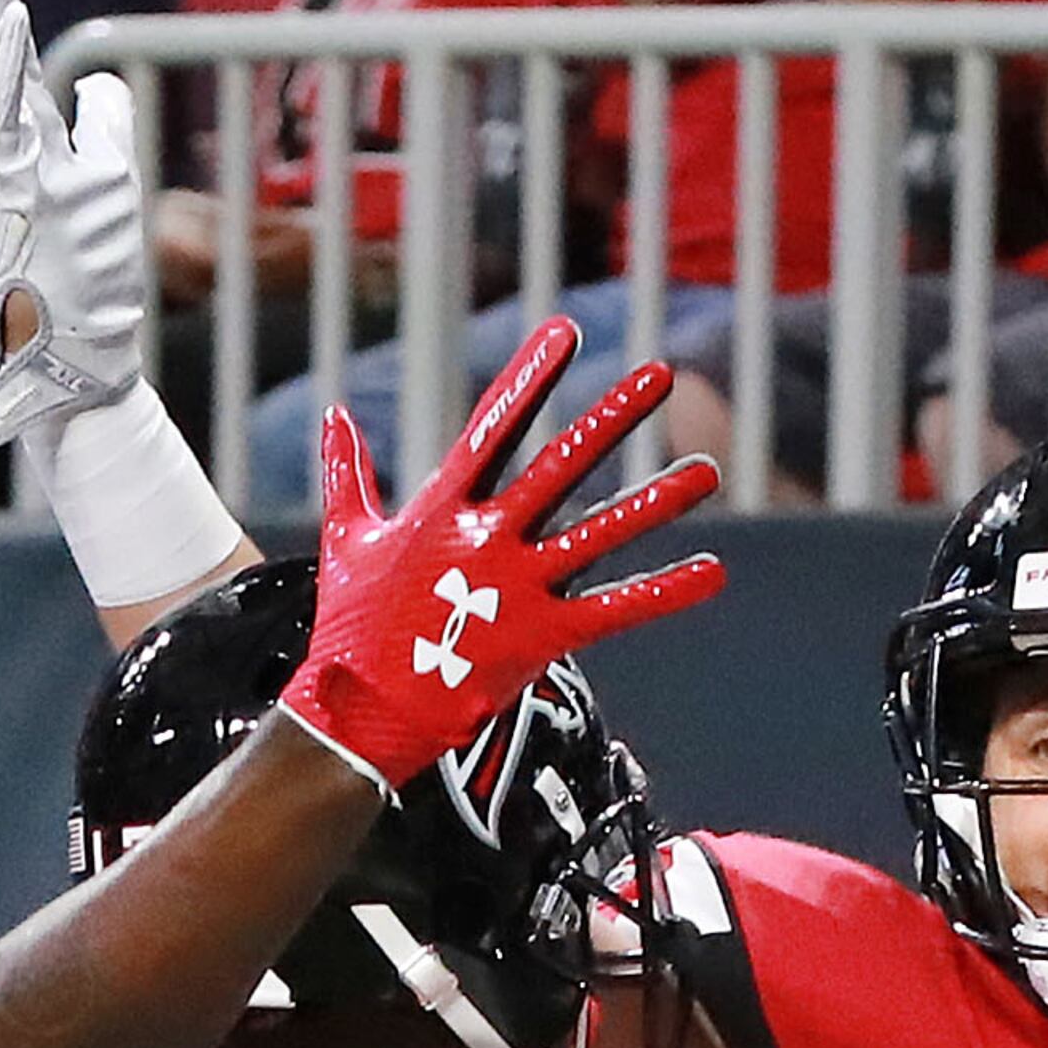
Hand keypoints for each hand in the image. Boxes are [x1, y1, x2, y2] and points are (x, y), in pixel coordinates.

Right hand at [0, 0, 153, 447]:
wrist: (73, 368)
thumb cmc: (85, 282)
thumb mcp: (106, 187)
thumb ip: (99, 126)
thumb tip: (95, 81)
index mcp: (10, 145)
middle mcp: (1, 155)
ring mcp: (16, 180)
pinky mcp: (36, 204)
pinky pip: (17, 130)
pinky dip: (10, 73)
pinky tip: (9, 21)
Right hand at [281, 316, 722, 792]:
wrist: (356, 714)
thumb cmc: (350, 627)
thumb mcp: (344, 538)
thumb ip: (347, 473)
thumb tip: (334, 414)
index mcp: (440, 510)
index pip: (492, 427)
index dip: (530, 378)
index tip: (566, 333)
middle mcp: (486, 540)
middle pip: (560, 466)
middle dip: (612, 419)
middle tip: (661, 376)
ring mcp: (516, 588)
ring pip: (600, 534)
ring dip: (657, 502)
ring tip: (708, 473)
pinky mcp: (541, 637)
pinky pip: (615, 610)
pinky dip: (665, 592)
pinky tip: (712, 572)